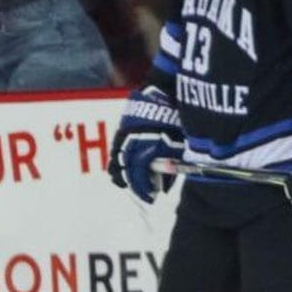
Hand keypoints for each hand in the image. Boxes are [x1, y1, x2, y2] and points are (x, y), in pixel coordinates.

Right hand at [107, 85, 183, 202]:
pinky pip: (115, 151)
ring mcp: (123, 138)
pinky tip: (125, 165)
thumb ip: (169, 167)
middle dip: (134, 185)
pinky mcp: (120, 131)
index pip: (140, 177)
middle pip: (126, 173)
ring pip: (115, 163)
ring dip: (122, 174)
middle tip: (144, 192)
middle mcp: (131, 145)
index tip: (151, 197)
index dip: (144, 190)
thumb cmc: (175, 121)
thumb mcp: (177, 146)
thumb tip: (162, 186)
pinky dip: (118, 161)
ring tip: (129, 181)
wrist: (163, 93)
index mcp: (146, 150)